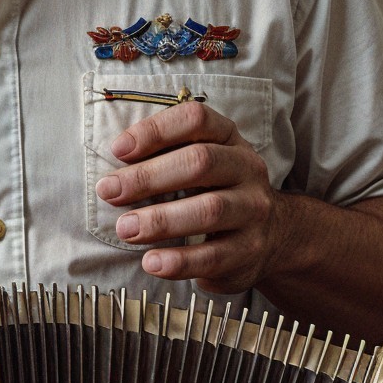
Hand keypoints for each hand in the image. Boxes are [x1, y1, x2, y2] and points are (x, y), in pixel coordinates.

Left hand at [96, 98, 278, 292]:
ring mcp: (253, 210)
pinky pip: (213, 256)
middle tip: (109, 192)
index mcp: (229, 138)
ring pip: (209, 210)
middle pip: (200, 163)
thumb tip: (114, 174)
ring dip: (160, 220)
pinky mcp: (250, 250)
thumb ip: (163, 157)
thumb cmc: (217, 191)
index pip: (195, 119)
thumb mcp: (200, 162)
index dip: (154, 131)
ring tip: (126, 230)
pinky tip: (151, 262)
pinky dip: (178, 261)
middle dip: (147, 177)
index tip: (117, 150)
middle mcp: (247, 168)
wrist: (272, 235)